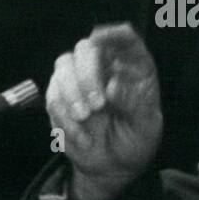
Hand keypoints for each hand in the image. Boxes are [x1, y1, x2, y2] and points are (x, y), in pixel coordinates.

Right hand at [46, 25, 163, 199]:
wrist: (112, 166)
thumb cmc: (135, 140)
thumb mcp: (146, 127)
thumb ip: (135, 105)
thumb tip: (113, 86)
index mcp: (134, 67)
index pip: (126, 38)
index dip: (114, 33)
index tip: (100, 39)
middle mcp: (105, 66)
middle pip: (87, 49)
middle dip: (87, 74)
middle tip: (96, 105)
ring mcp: (79, 78)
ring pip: (63, 66)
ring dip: (71, 93)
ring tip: (86, 119)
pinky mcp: (60, 96)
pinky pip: (52, 96)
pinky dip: (64, 118)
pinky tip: (82, 138)